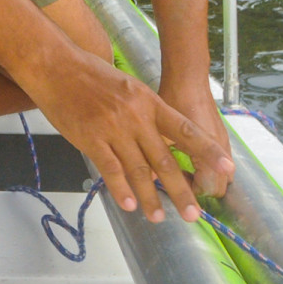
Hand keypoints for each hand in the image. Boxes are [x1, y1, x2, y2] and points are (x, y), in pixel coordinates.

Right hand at [26, 48, 234, 223]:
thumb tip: (155, 146)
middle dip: (182, 190)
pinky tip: (130, 205)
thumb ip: (144, 115)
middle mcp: (135, 116)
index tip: (227, 169)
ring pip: (138, 170)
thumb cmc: (90, 74)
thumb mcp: (127, 87)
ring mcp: (113, 128)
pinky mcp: (91, 138)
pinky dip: (121, 189)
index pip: (185, 130)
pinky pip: (111, 169)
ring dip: (151, 198)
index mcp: (149, 101)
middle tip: (194, 215)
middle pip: (165, 160)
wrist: (55, 65)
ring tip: (159, 218)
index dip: (207, 151)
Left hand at [159, 75, 235, 198]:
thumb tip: (146, 179)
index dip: (189, 192)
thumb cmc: (174, 100)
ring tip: (181, 173)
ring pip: (221, 175)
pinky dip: (206, 167)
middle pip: (218, 186)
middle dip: (198, 189)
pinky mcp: (221, 137)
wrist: (188, 77)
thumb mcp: (161, 131)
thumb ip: (156, 157)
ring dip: (203, 179)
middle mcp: (222, 150)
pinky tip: (187, 160)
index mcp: (208, 151)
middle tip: (177, 183)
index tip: (171, 186)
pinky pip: (219, 161)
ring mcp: (224, 143)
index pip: (207, 188)